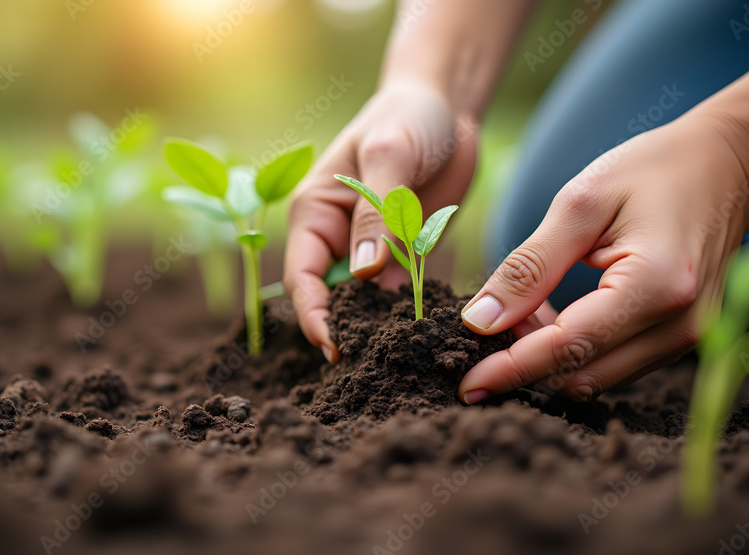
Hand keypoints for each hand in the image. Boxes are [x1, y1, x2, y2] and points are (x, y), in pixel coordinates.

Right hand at [284, 82, 477, 361]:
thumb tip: (362, 275)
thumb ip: (377, 213)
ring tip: (403, 358)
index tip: (335, 348)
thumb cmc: (406, 117)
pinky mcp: (402, 255)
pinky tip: (429, 334)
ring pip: (366, 303)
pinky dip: (410, 314)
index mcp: (314, 211)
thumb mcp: (390, 155)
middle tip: (373, 367)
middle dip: (347, 331)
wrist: (447, 105)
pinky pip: (401, 294)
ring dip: (380, 328)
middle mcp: (335, 236)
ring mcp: (368, 249)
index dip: (314, 316)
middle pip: (330, 299)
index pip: (302, 277)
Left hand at [457, 113, 748, 403]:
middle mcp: (681, 326)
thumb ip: (528, 267)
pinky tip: (551, 313)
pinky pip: (615, 363)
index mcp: (656, 286)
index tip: (466, 385)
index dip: (511, 369)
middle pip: (581, 374)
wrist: (729, 164)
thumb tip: (479, 322)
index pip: (568, 348)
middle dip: (524, 361)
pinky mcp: (683, 340)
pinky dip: (575, 350)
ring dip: (548, 357)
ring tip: (523, 308)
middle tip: (486, 324)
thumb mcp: (580, 203)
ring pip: (596, 376)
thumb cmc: (654, 170)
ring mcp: (689, 339)